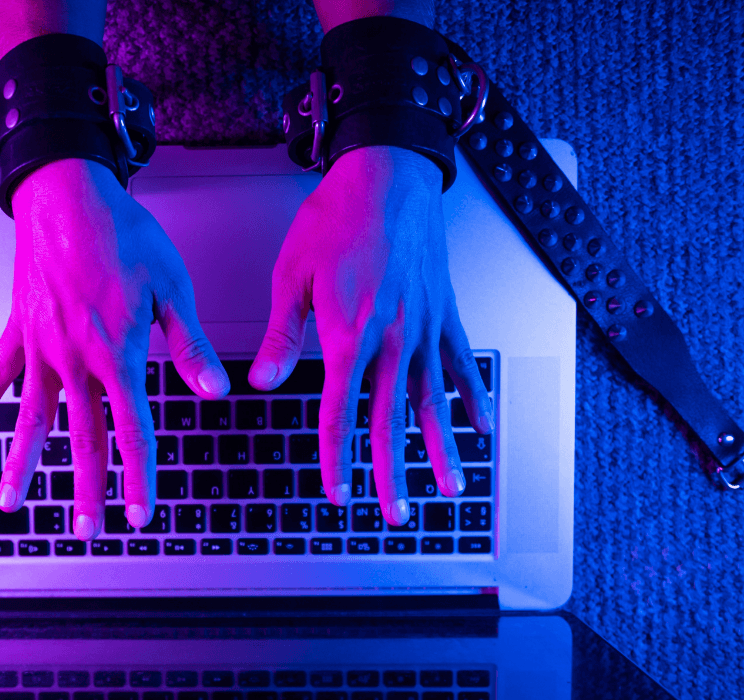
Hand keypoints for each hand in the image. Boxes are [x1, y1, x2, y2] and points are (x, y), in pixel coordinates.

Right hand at [0, 158, 229, 539]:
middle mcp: (75, 359)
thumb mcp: (171, 288)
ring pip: (32, 418)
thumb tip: (214, 389)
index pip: (131, 430)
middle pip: (81, 438)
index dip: (138, 476)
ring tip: (11, 503)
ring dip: (21, 464)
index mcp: (117, 353)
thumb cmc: (122, 235)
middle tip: (87, 528)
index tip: (139, 512)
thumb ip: (188, 346)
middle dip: (86, 489)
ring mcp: (41, 347)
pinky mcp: (20, 329)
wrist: (67, 195)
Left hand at [249, 146, 494, 525]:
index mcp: (349, 333)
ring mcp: (423, 327)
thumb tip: (262, 381)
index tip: (338, 491)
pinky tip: (481, 426)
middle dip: (392, 472)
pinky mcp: (443, 312)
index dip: (337, 456)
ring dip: (441, 448)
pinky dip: (471, 396)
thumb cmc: (336, 219)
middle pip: (390, 419)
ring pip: (432, 401)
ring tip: (452, 486)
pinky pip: (460, 363)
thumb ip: (282, 334)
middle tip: (394, 513)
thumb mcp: (293, 275)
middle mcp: (391, 338)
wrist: (387, 176)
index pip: (340, 411)